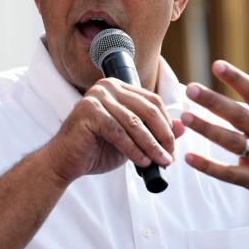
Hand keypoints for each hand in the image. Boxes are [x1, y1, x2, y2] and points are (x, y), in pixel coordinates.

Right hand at [41, 78, 182, 183]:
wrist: (65, 162)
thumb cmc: (96, 149)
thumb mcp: (132, 140)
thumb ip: (154, 131)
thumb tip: (183, 127)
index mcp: (118, 87)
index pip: (152, 101)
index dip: (166, 124)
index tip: (172, 146)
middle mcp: (106, 86)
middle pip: (147, 109)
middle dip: (162, 136)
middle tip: (169, 157)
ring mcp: (95, 96)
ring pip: (134, 123)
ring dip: (151, 145)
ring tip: (161, 162)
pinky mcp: (87, 111)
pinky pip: (119, 132)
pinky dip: (133, 149)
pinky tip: (142, 162)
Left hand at [180, 60, 248, 219]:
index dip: (237, 79)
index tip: (217, 65)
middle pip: (240, 115)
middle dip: (215, 102)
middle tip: (191, 89)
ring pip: (232, 142)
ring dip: (208, 129)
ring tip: (185, 117)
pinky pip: (229, 174)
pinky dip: (209, 166)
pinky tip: (189, 157)